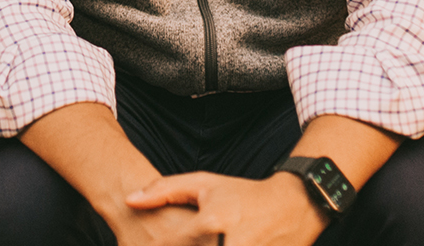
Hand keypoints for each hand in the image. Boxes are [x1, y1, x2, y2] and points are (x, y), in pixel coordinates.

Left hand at [125, 171, 327, 245]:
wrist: (294, 207)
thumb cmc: (243, 195)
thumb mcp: (205, 184)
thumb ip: (164, 190)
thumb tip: (129, 200)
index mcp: (212, 221)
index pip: (170, 243)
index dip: (158, 243)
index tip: (153, 240)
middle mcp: (229, 243)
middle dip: (173, 245)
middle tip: (186, 237)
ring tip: (210, 238)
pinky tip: (217, 243)